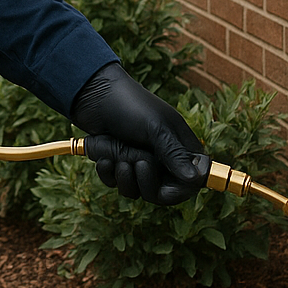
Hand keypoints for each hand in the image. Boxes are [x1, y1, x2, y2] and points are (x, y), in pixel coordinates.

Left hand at [70, 62, 208, 204]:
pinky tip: (104, 157)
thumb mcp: (155, 128)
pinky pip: (117, 184)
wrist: (92, 94)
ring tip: (117, 157)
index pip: (190, 183)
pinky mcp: (119, 163)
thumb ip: (175, 154)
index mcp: (180, 147)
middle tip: (136, 162)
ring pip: (137, 191)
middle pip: (161, 193)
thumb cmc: (129, 105)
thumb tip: (196, 179)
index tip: (164, 190)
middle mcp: (162, 158)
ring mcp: (139, 162)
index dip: (178, 191)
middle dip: (145, 182)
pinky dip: (109, 173)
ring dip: (124, 177)